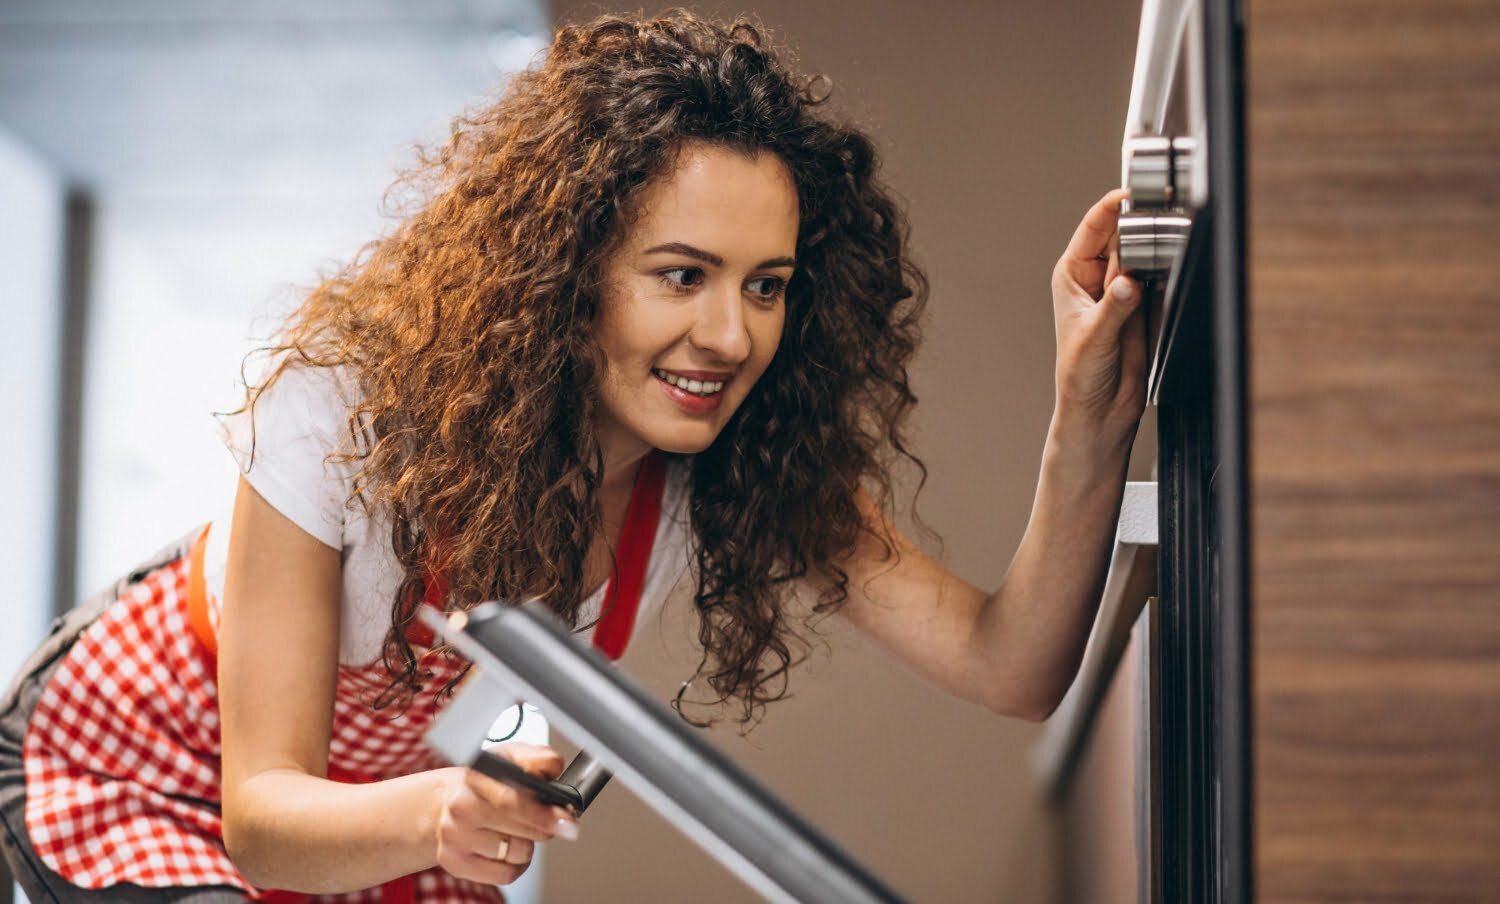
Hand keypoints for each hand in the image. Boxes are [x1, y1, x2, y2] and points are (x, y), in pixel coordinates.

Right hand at [433, 743, 578, 885]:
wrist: (442, 804)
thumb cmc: (483, 783)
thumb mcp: (510, 758)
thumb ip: (537, 759)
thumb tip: (554, 767)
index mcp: (475, 776)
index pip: (513, 800)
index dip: (544, 813)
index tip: (566, 820)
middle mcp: (461, 807)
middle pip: (521, 830)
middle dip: (543, 827)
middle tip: (545, 820)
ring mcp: (455, 837)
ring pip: (519, 853)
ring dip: (527, 844)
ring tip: (515, 830)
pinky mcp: (456, 863)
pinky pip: (506, 874)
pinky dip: (515, 864)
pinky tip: (507, 849)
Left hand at [1050, 189, 1147, 441]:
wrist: (1100, 409)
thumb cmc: (1081, 375)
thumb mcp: (1094, 338)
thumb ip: (1115, 308)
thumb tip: (1129, 281)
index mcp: (1071, 274)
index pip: (1093, 228)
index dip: (1112, 207)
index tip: (1132, 194)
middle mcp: (1095, 276)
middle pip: (1122, 234)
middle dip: (1139, 226)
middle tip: (1158, 223)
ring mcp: (1121, 288)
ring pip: (1144, 252)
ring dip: (1156, 250)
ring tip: (1166, 249)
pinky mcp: (1145, 303)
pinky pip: (1160, 275)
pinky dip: (1167, 270)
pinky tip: (1172, 271)